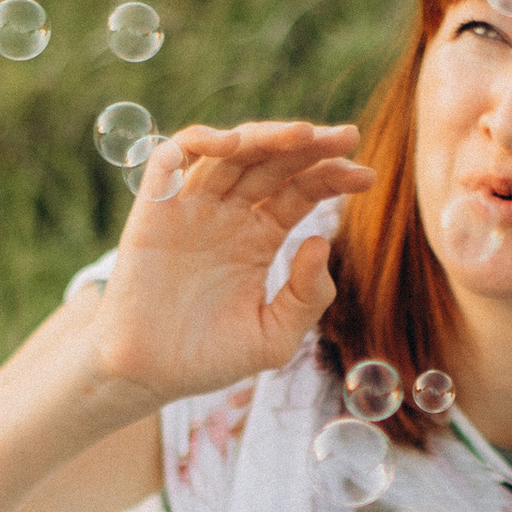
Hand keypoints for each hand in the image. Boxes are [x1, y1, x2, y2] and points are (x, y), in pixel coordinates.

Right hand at [94, 122, 374, 404]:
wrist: (146, 377)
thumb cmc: (207, 360)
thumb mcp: (274, 338)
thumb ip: (306, 298)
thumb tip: (322, 240)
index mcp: (258, 238)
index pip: (300, 190)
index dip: (332, 177)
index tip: (365, 176)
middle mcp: (227, 215)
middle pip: (271, 161)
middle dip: (310, 144)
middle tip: (346, 136)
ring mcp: (190, 208)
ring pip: (230, 151)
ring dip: (265, 135)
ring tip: (302, 135)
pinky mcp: (153, 210)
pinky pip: (171, 158)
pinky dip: (198, 141)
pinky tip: (231, 144)